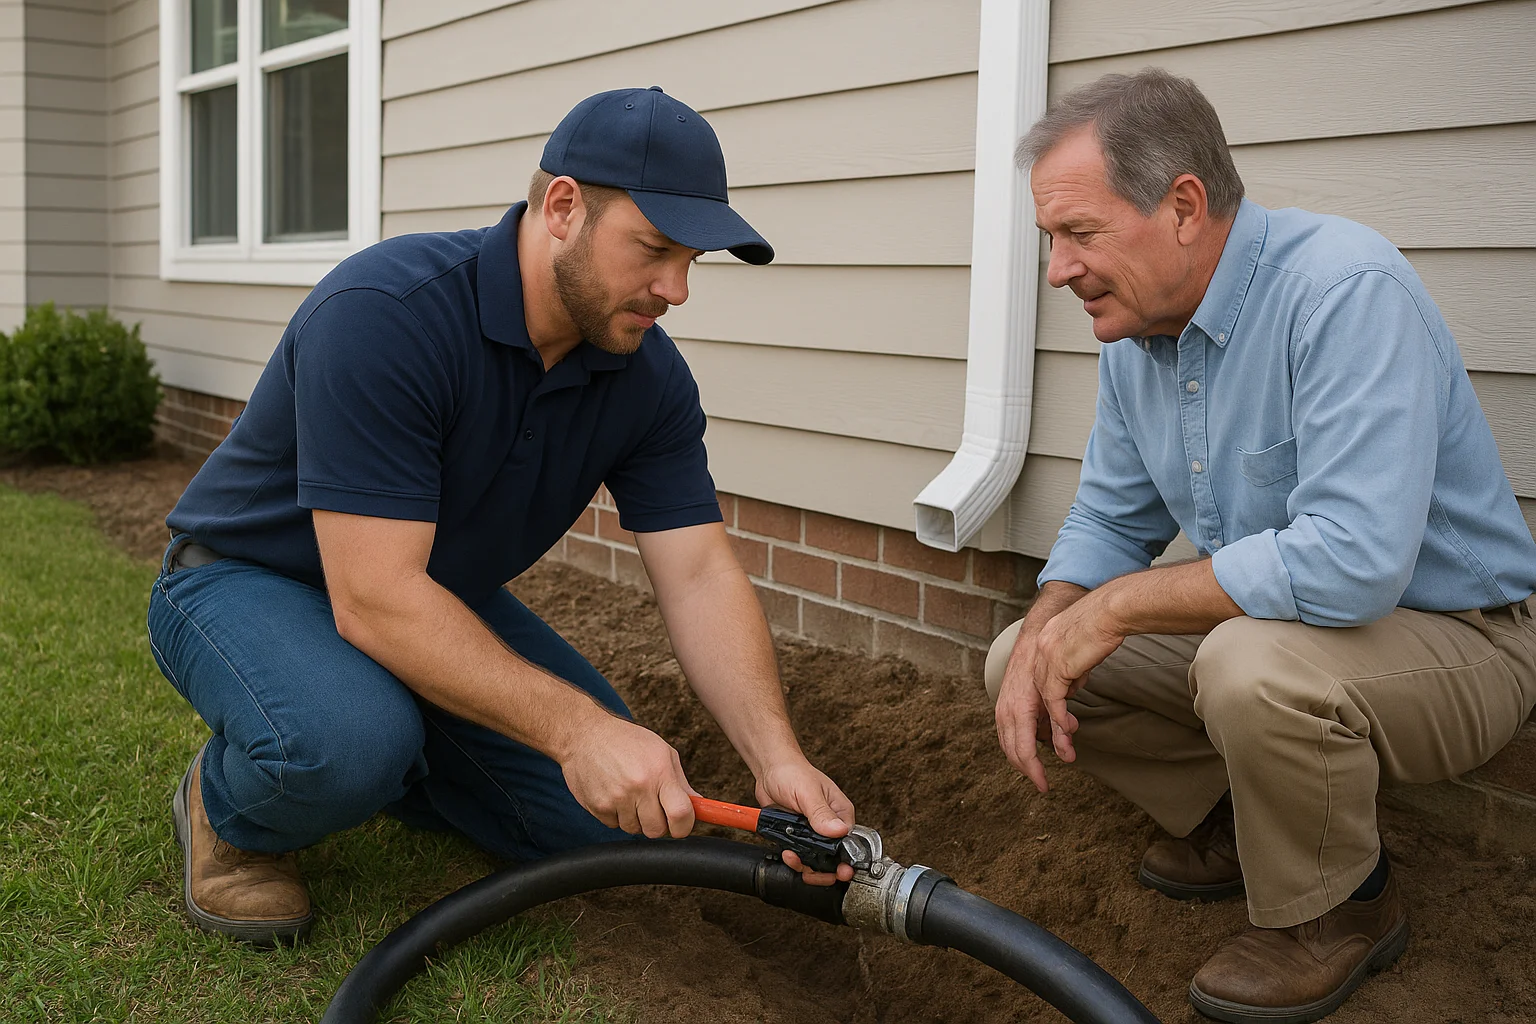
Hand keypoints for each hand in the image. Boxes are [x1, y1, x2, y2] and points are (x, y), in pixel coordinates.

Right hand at [559, 715, 696, 838]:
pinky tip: (614, 794)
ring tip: (630, 795)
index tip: (682, 824)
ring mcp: (616, 799)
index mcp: (659, 772)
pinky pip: (615, 826)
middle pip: (657, 830)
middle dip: (659, 823)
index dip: (685, 826)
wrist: (585, 735)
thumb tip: (699, 805)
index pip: (681, 814)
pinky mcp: (598, 807)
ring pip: (635, 830)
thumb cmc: (626, 740)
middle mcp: (638, 787)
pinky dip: (617, 816)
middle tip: (653, 807)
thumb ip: (681, 782)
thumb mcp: (661, 751)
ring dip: (636, 819)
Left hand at [755, 759, 855, 885]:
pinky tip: (787, 854)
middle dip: (823, 870)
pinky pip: (800, 855)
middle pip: (833, 858)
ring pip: (815, 860)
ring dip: (805, 865)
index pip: (849, 844)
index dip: (844, 860)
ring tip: (793, 858)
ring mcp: (813, 832)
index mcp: (840, 813)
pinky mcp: (798, 836)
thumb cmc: (793, 772)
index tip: (839, 871)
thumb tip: (839, 830)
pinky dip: (794, 860)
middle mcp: (830, 825)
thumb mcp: (808, 792)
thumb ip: (821, 813)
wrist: (769, 770)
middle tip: (811, 872)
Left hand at [996, 594, 1122, 792]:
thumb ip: (1059, 694)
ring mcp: (1037, 668)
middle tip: (1038, 780)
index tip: (1030, 769)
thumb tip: (1062, 723)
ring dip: (1043, 746)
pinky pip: (1053, 700)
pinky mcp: (1054, 664)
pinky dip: (1060, 720)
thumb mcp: (1066, 670)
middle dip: (1023, 758)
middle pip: (1012, 725)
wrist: (1101, 611)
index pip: (1010, 719)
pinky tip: (1070, 733)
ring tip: (1059, 763)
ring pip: (1030, 717)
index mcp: (1023, 676)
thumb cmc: (1087, 639)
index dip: (1017, 747)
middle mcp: (1024, 673)